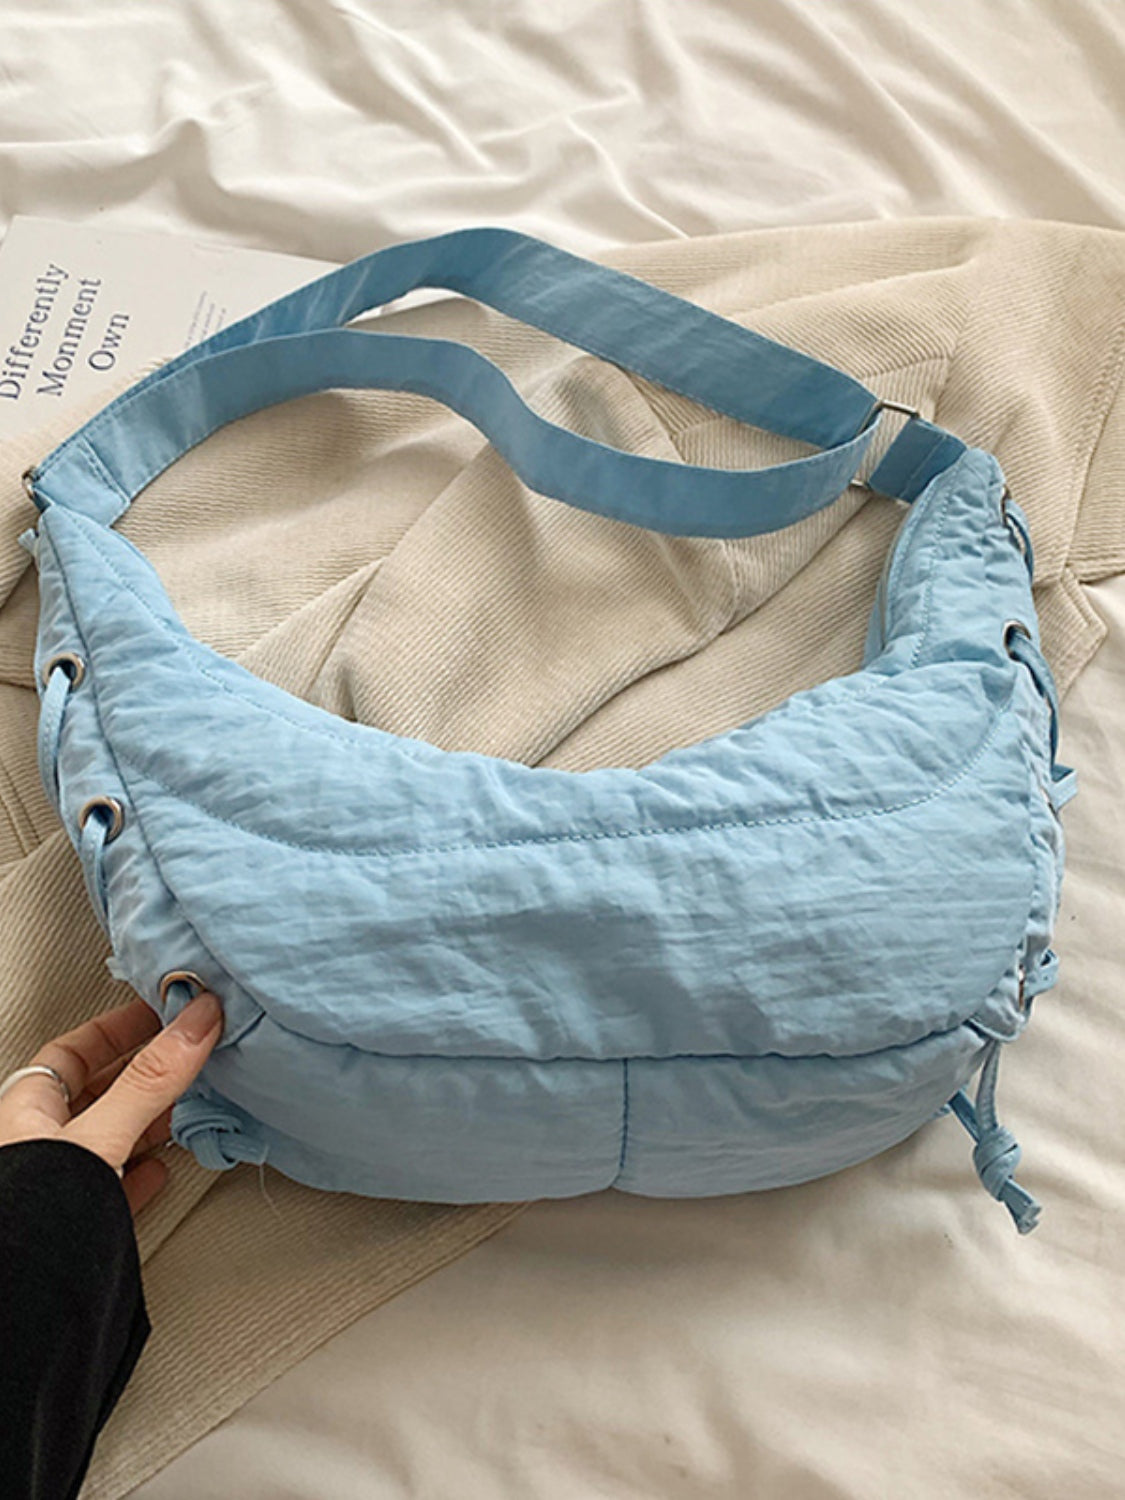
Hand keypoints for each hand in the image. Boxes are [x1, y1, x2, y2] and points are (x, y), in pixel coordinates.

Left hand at [0, 991, 223, 1217]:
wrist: (20, 1307)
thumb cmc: (32, 1218)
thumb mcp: (98, 1136)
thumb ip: (151, 1080)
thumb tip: (195, 1021)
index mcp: (26, 1110)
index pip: (75, 1049)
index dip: (120, 1027)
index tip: (164, 1014)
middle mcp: (39, 1143)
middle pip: (99, 1091)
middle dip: (147, 1072)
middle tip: (191, 1053)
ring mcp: (59, 1185)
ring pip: (113, 1136)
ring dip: (153, 1120)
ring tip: (192, 1104)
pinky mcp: (79, 1224)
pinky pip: (117, 1185)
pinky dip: (145, 1171)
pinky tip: (164, 1169)